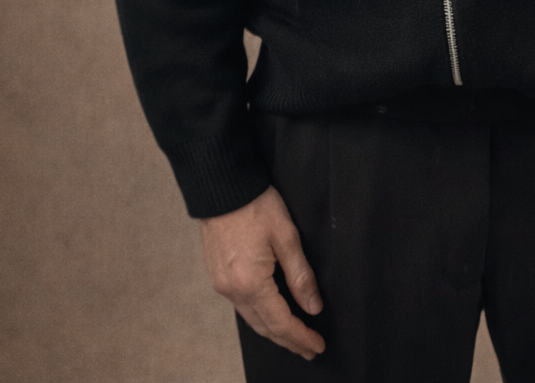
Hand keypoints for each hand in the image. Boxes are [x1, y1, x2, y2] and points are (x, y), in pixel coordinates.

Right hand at [200, 184, 325, 361]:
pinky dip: (259, 315)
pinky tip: (270, 313)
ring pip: (251, 319)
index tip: (317, 346)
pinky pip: (241, 305)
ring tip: (293, 336)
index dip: (300, 337)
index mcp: (251, 283)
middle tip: (309, 348)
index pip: (280, 322)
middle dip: (288, 340)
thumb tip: (313, 307)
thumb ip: (300, 275)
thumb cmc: (255, 205)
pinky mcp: (217, 275)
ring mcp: (221, 284)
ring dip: (273, 330)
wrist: (221, 184)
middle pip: (264, 327)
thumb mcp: (286, 236)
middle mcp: (232, 290)